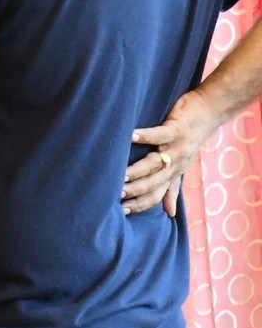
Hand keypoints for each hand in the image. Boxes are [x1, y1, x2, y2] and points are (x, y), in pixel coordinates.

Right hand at [128, 88, 218, 216]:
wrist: (211, 113)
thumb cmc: (191, 139)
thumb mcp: (182, 166)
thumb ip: (172, 189)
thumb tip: (170, 213)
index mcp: (173, 174)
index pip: (155, 195)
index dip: (140, 204)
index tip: (122, 211)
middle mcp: (175, 164)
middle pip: (153, 182)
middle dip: (135, 190)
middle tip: (116, 195)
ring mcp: (176, 148)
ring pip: (155, 163)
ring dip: (138, 170)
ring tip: (121, 175)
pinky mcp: (176, 130)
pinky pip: (159, 135)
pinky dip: (144, 136)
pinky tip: (129, 137)